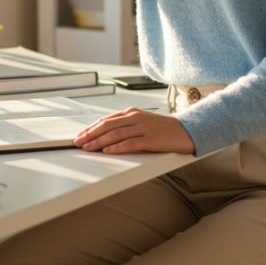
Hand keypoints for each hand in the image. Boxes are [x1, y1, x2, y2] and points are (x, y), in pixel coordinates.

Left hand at [73, 108, 195, 154]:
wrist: (188, 130)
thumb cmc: (163, 129)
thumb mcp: (142, 123)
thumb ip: (126, 127)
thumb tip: (105, 137)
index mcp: (132, 113)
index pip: (106, 120)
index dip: (91, 128)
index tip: (80, 135)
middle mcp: (136, 118)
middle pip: (108, 125)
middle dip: (90, 134)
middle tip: (78, 142)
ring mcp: (144, 128)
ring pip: (116, 134)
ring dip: (99, 141)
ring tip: (88, 147)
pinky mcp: (152, 139)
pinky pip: (131, 143)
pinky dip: (117, 147)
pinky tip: (108, 150)